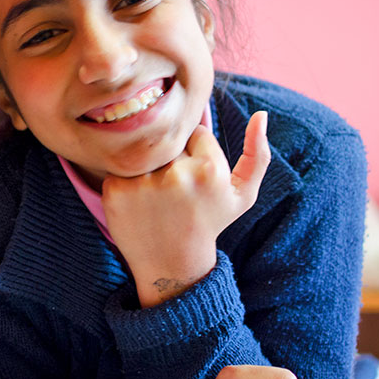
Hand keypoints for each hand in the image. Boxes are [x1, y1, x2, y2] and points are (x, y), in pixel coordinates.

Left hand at [102, 111, 269, 306]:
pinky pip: (120, 166)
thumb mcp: (242, 195)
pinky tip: (138, 202)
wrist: (171, 264)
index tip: (195, 180)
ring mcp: (143, 183)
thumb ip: (258, 155)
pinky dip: (127, 180)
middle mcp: (177, 175)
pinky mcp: (116, 191)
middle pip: (169, 139)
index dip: (196, 153)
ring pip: (144, 150)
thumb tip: (261, 114)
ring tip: (156, 194)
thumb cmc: (208, 223)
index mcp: (210, 169)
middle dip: (172, 157)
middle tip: (174, 188)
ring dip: (148, 166)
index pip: (196, 132)